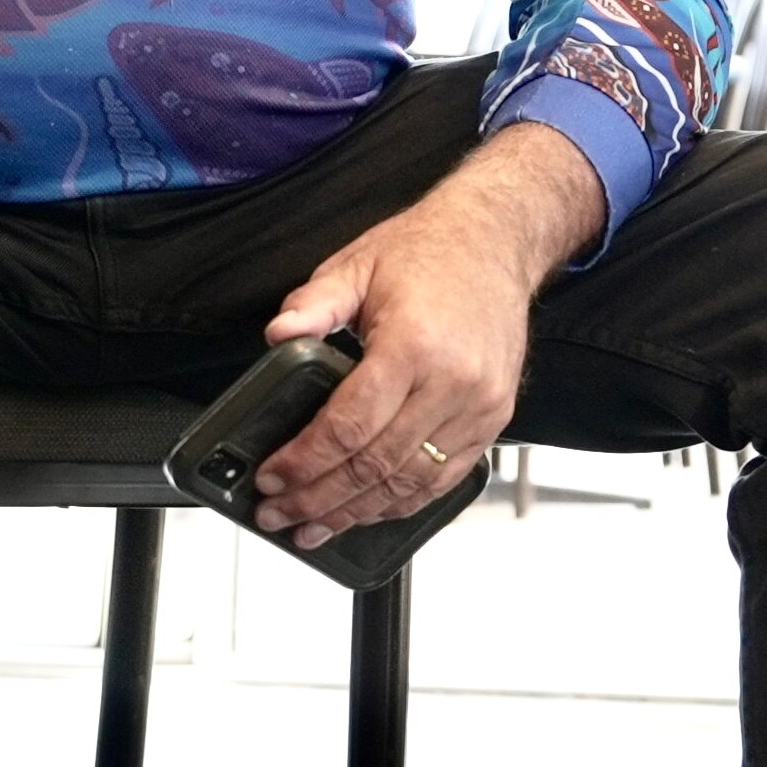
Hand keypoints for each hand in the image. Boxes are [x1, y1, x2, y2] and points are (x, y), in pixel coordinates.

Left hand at [249, 122, 604, 544]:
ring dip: (358, 513)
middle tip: (279, 513)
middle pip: (375, 465)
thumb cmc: (430, 251)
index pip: (348, 426)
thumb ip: (313, 304)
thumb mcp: (356, 264)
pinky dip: (403, 501)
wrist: (495, 240)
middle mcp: (452, 382)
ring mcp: (478, 406)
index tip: (272, 477)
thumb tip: (277, 336)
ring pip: (410, 482)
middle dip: (319, 498)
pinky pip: (444, 478)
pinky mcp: (493, 418)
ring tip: (315, 527)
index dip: (304, 462)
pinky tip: (368, 511)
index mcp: (412, 345)